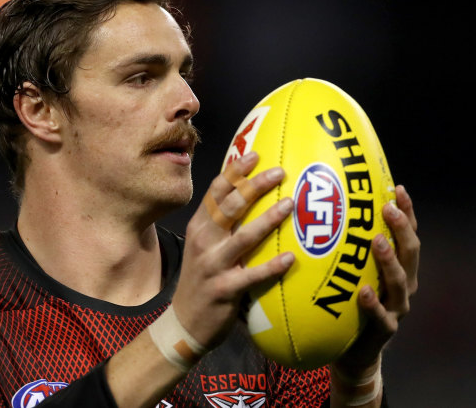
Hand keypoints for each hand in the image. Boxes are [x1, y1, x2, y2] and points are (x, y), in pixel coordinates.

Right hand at [171, 151, 294, 348]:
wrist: (185, 322)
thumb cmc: (202, 278)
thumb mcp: (204, 245)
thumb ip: (221, 222)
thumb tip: (250, 193)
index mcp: (199, 227)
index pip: (216, 192)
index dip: (235, 171)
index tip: (256, 154)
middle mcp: (204, 241)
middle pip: (229, 207)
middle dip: (254, 186)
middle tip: (279, 172)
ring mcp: (213, 265)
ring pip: (242, 237)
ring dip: (267, 220)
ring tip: (290, 205)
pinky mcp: (224, 290)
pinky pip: (252, 275)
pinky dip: (271, 266)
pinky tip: (290, 258)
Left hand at [333, 184, 419, 375]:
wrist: (352, 349)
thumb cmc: (349, 300)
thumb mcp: (351, 270)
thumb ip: (348, 246)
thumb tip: (326, 206)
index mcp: (399, 266)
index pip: (407, 234)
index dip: (406, 212)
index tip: (396, 188)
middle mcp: (404, 284)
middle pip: (410, 252)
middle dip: (401, 228)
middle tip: (387, 208)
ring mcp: (396, 307)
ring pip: (400, 281)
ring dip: (389, 260)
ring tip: (377, 242)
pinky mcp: (384, 329)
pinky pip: (381, 316)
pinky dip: (373, 304)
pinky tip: (364, 291)